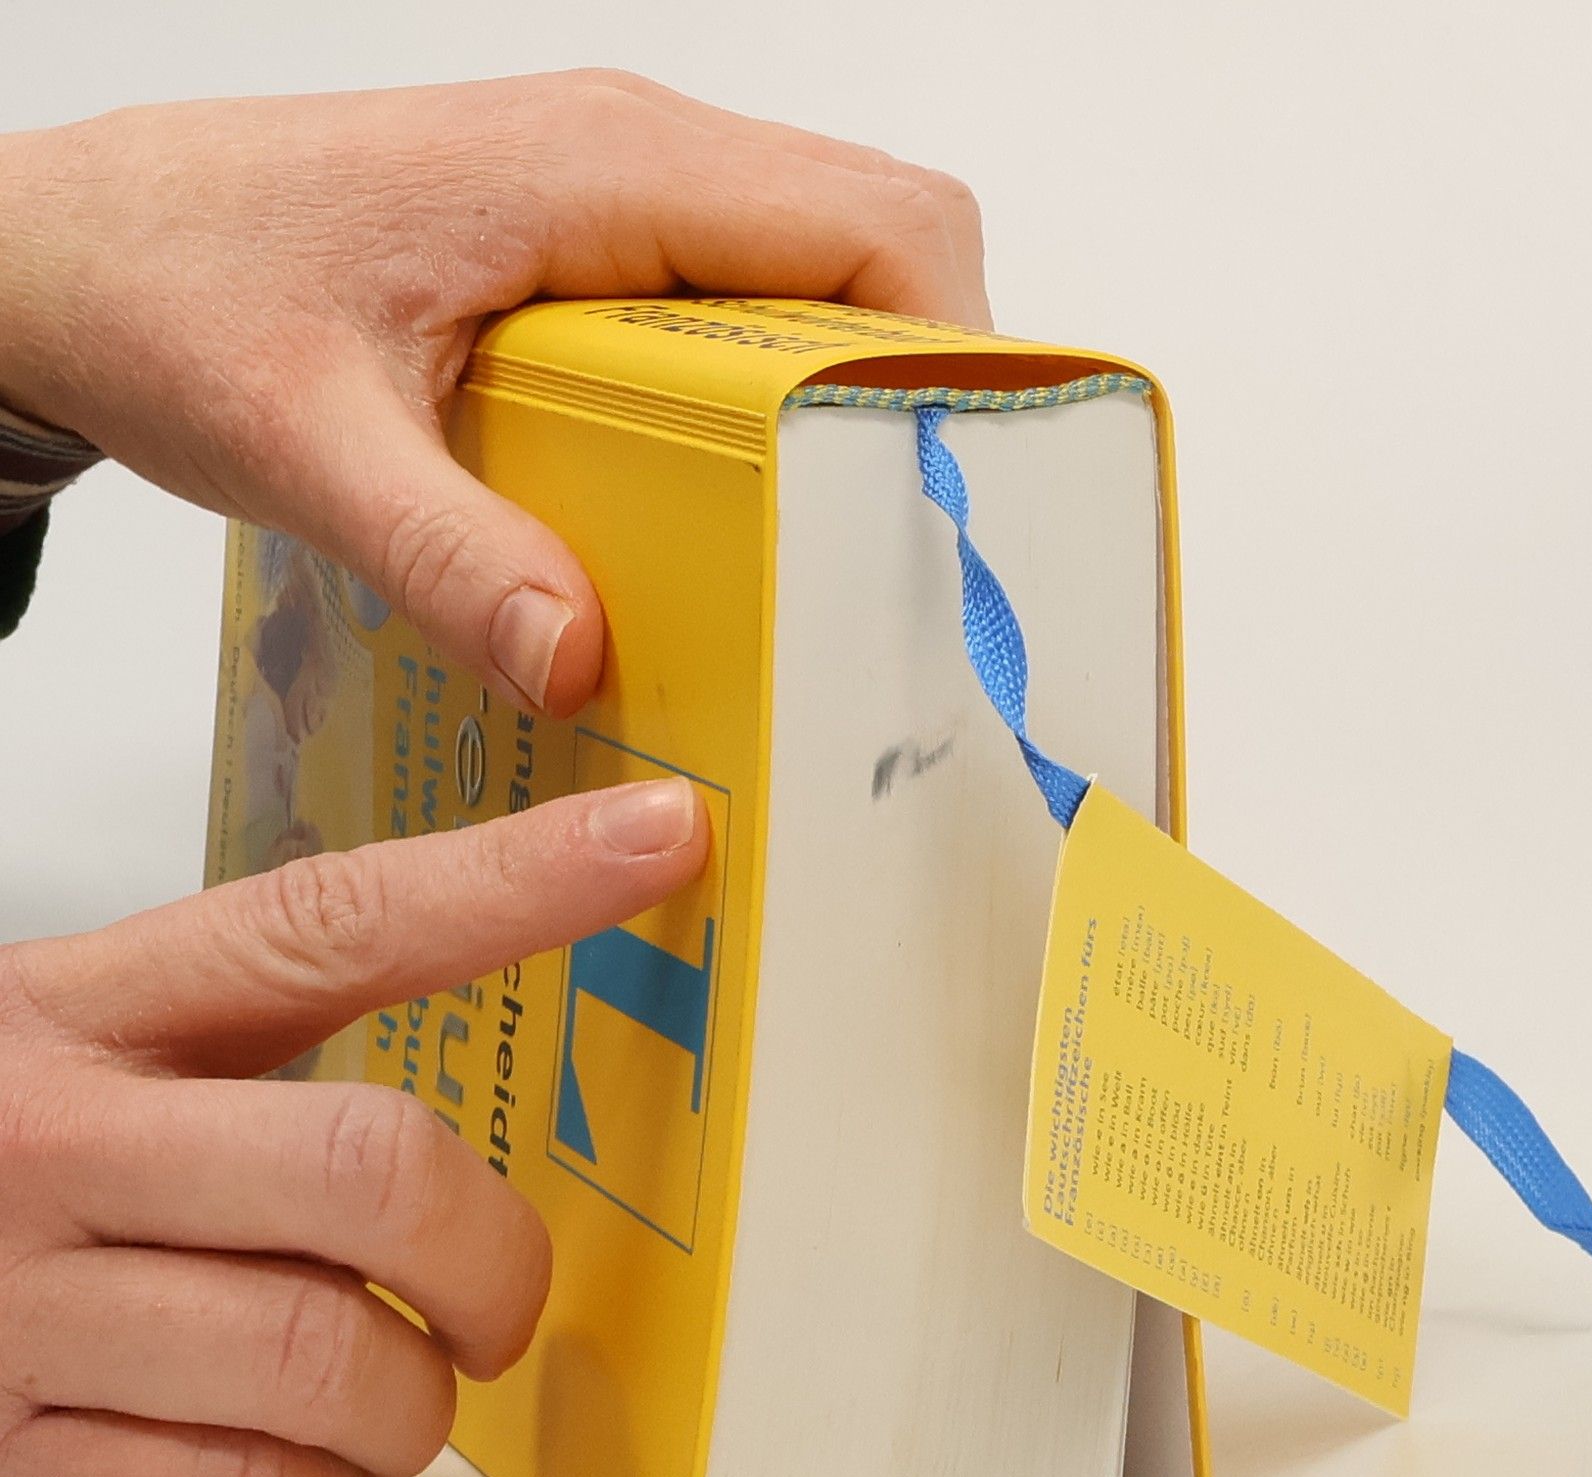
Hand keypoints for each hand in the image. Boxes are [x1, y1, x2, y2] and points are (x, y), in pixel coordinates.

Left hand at [0, 73, 987, 711]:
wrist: (84, 248)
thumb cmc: (181, 291)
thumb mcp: (308, 442)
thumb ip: (449, 550)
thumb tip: (579, 658)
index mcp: (602, 167)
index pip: (878, 221)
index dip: (960, 350)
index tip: (961, 492)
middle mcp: (637, 159)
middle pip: (887, 241)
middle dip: (931, 389)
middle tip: (910, 546)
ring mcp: (624, 198)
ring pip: (830, 273)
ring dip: (858, 400)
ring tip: (844, 545)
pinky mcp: (600, 248)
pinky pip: (754, 303)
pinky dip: (788, 399)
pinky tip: (745, 506)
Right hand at [0, 777, 705, 1476]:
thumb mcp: (51, 1059)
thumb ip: (225, 1055)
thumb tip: (447, 1114)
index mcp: (74, 1015)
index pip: (333, 920)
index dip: (518, 878)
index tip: (659, 836)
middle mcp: (44, 1147)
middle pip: (375, 1169)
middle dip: (493, 1256)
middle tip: (498, 1295)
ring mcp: (12, 1320)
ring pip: (334, 1359)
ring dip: (411, 1402)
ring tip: (383, 1394)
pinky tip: (281, 1464)